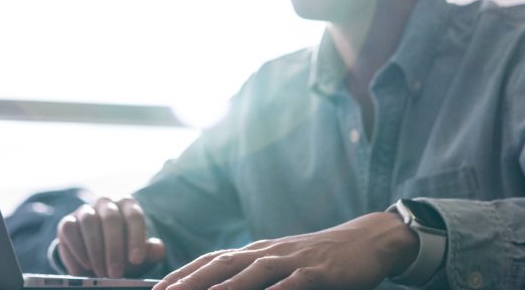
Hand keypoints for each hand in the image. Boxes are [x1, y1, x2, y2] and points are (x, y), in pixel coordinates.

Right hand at [57, 195, 166, 277]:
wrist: (99, 254)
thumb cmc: (124, 251)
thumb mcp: (138, 253)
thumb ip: (150, 251)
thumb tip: (158, 248)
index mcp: (128, 205)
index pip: (134, 216)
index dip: (136, 238)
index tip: (137, 260)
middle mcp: (106, 203)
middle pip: (111, 219)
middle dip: (114, 248)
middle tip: (116, 273)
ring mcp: (85, 211)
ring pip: (89, 222)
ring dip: (95, 250)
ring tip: (101, 273)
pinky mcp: (67, 222)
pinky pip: (69, 230)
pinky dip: (76, 250)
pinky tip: (84, 267)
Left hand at [152, 212, 417, 289]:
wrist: (368, 240)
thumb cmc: (321, 258)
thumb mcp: (284, 264)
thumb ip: (256, 275)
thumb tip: (223, 287)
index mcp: (257, 251)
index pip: (211, 260)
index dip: (183, 274)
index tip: (157, 289)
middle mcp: (268, 252)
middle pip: (222, 265)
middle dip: (190, 281)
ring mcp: (292, 260)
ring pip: (252, 273)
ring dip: (223, 288)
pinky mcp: (317, 272)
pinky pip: (294, 284)